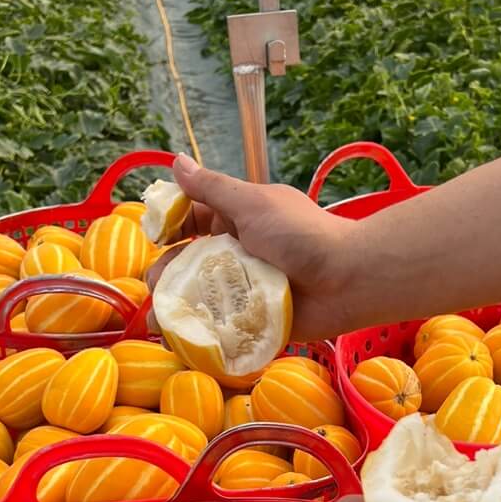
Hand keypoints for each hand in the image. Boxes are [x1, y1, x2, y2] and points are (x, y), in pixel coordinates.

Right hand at [155, 154, 366, 341]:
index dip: (169, 228)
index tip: (153, 237)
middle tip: (158, 286)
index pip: (192, 220)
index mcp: (237, 221)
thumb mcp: (252, 204)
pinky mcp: (254, 321)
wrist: (347, 280)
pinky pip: (221, 327)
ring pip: (201, 298)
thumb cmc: (302, 235)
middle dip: (168, 274)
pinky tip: (182, 339)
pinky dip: (201, 333)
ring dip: (178, 307)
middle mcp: (238, 254)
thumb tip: (176, 162)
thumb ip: (211, 189)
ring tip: (162, 320)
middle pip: (189, 263)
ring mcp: (245, 289)